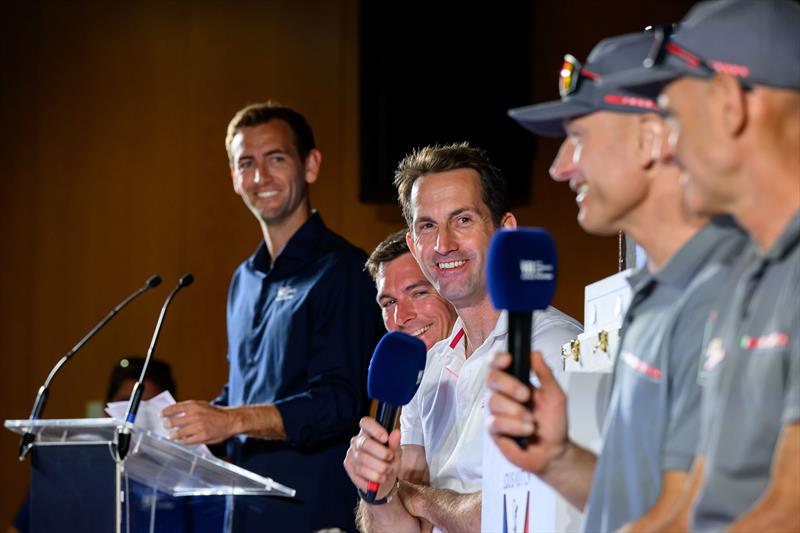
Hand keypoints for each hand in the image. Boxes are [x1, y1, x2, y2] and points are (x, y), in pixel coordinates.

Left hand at [161, 400, 235, 444]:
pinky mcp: (202, 436)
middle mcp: (195, 415)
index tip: (161, 415)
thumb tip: (174, 411)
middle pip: (173, 422)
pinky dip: (181, 441)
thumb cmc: (216, 413)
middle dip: (167, 425)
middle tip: (166, 426)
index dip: (165, 412)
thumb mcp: (202, 405)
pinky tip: (180, 440)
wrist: (230, 420)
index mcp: (194, 406)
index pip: (173, 408)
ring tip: (171, 435)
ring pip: (178, 433)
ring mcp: (198, 427)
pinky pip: (186, 441)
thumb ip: (189, 408)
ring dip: (172, 435)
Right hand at [343, 417, 401, 499]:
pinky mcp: (348, 466)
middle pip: (364, 443)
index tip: (385, 438)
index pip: (366, 423)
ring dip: (378, 469)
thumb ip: (395, 443)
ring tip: (386, 472)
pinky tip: (377, 480)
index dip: (375, 429)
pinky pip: (359, 473)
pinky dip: (371, 479)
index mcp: (369, 431)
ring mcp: (351, 453)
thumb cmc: (388, 461)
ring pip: (362, 460)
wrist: (382, 479)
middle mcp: (357, 440)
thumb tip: (396, 433)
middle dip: (381, 453)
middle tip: (390, 459)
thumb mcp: (395, 453)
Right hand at [486, 351, 568, 474]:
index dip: (498, 359)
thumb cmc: (553, 424)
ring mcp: (496, 412)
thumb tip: (534, 353)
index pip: (498, 364)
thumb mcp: (555, 394)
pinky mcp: (493, 430)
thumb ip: (545, 373)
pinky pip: (495, 422)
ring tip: (531, 421)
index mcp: (515, 382)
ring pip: (494, 401)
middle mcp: (502, 394)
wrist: (553, 451)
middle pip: (491, 378)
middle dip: (509, 385)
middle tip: (526, 396)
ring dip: (516, 411)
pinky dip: (514, 426)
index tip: (508, 360)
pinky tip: (525, 431)